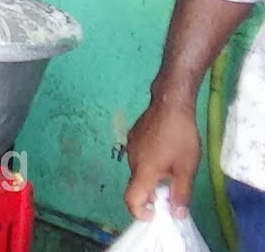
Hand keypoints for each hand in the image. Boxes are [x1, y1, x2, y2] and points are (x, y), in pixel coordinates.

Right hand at [123, 98, 201, 219]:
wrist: (170, 103)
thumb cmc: (180, 137)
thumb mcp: (187, 168)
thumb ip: (181, 193)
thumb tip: (176, 214)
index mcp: (143, 172)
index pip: (131, 199)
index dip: (139, 212)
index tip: (154, 214)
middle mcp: (132, 161)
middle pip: (136, 185)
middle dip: (152, 193)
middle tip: (172, 189)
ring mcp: (131, 147)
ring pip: (138, 169)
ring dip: (151, 175)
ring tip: (171, 166)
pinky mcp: (133, 136)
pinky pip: (138, 156)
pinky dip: (149, 161)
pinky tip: (164, 149)